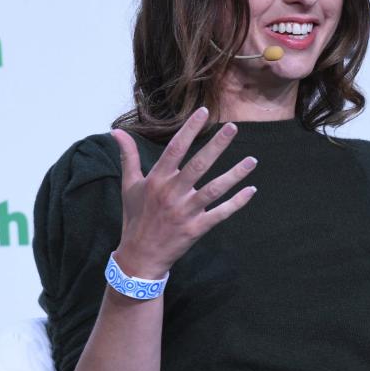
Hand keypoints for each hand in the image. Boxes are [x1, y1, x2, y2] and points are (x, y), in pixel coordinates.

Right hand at [109, 108, 256, 278]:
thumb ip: (128, 157)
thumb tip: (117, 132)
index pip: (175, 149)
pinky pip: (220, 213)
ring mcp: (185, 212)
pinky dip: (237, 203)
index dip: (190, 129)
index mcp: (157, 180)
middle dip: (217, 145)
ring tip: (252, 160)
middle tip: (233, 128)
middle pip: (198, 165)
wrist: (139, 257)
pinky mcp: (196, 229)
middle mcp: (172, 193)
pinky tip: (251, 190)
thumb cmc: (135, 217)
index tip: (204, 112)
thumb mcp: (129, 186)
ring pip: (214, 189)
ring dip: (234, 174)